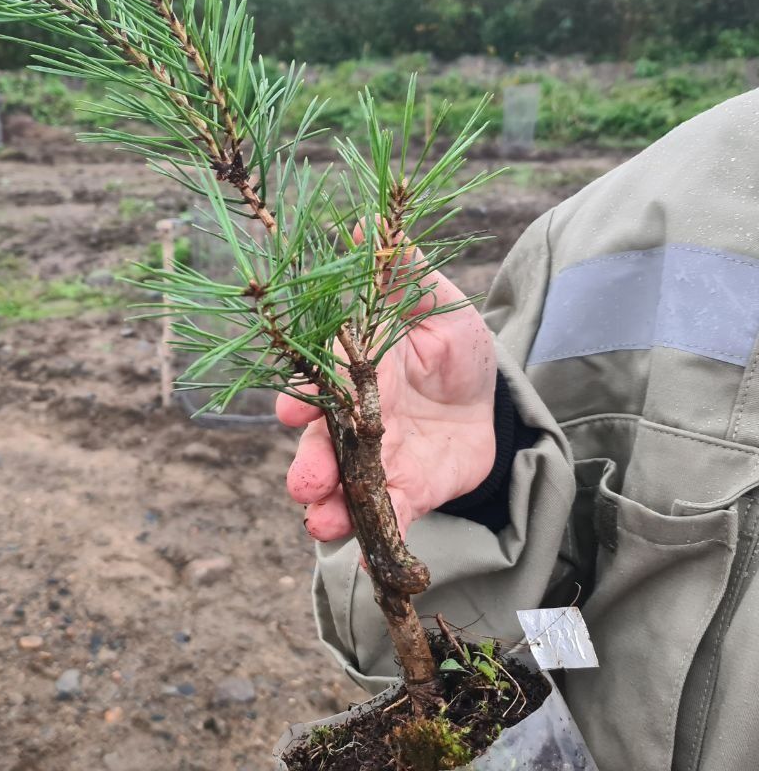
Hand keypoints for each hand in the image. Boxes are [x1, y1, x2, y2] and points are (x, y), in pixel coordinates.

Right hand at [275, 258, 496, 541]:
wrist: (488, 396)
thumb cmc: (449, 342)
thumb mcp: (435, 302)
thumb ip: (400, 272)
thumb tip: (366, 224)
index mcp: (354, 371)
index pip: (320, 384)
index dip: (303, 396)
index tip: (294, 408)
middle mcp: (355, 419)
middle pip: (323, 444)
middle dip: (310, 464)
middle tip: (303, 485)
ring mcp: (378, 458)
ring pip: (347, 485)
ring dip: (331, 506)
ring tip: (323, 525)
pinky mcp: (408, 489)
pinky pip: (393, 513)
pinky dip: (382, 534)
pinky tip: (370, 557)